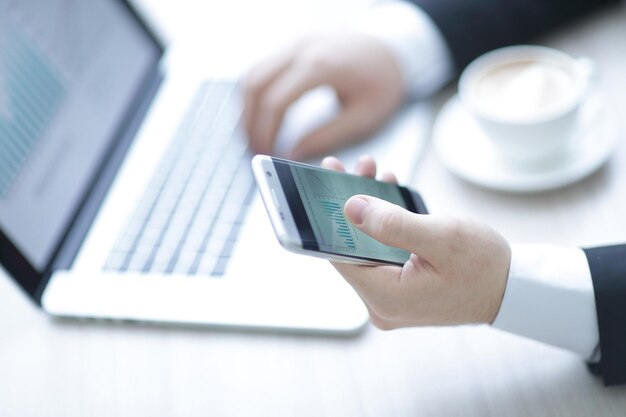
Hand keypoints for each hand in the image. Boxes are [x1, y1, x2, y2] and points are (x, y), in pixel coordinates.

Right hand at [243, 34, 403, 159]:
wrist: (394, 46)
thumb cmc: (384, 81)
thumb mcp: (363, 117)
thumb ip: (327, 137)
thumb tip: (293, 154)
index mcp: (321, 66)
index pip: (276, 101)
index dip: (265, 132)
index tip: (266, 153)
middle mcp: (301, 48)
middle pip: (255, 85)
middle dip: (249, 121)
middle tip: (254, 148)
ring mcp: (294, 42)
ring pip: (253, 74)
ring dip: (247, 107)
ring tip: (253, 135)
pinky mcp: (293, 44)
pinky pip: (262, 67)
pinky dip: (255, 93)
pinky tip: (260, 115)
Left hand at [320, 156, 510, 328]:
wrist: (515, 289)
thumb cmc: (485, 266)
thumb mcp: (442, 238)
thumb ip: (392, 224)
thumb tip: (350, 208)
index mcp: (385, 296)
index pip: (339, 254)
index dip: (331, 214)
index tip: (328, 177)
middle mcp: (381, 302)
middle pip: (350, 248)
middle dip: (351, 204)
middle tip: (351, 167)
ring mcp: (390, 298)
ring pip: (365, 247)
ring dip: (368, 210)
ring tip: (374, 172)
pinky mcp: (400, 288)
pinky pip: (380, 253)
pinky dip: (382, 225)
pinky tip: (387, 193)